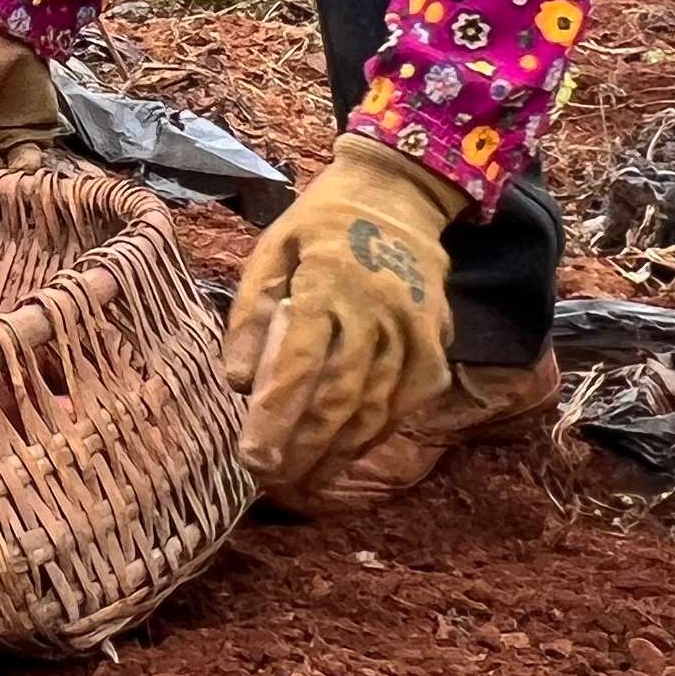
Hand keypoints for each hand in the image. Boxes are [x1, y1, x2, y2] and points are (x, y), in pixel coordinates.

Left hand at [219, 135, 457, 493]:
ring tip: (301, 481)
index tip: (251, 457)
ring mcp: (414, 329)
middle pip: (339, 396)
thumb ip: (250, 313)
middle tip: (270, 480)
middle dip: (303, 448)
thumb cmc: (320, 225)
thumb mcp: (271, 250)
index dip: (276, 416)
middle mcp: (376, 309)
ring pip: (376, 408)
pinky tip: (345, 454)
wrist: (399, 194)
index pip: (300, 362)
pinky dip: (375, 434)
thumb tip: (237, 382)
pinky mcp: (437, 343)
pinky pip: (406, 402)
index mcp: (327, 280)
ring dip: (336, 453)